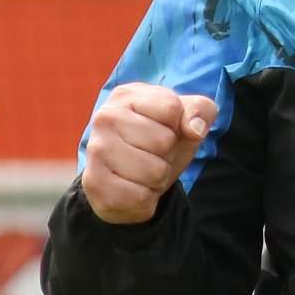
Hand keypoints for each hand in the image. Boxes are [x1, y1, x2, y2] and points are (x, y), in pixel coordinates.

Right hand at [80, 82, 218, 224]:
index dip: (178, 126)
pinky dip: (145, 199)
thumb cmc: (158, 141)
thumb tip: (195, 129)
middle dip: (168, 155)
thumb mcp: (185, 121)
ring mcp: (96, 149)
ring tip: (143, 173)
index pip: (172, 109)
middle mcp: (105, 117)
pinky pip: (140, 197)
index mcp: (127, 95)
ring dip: (158, 179)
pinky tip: (132, 189)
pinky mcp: (94, 183)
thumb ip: (200, 111)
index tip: (164, 129)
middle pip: (164, 141)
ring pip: (154, 172)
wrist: (126, 180)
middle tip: (152, 155)